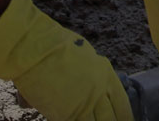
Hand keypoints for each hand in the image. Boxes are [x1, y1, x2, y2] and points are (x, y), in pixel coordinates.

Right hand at [0, 0, 131, 120]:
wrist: (34, 48)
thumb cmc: (53, 45)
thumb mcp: (82, 54)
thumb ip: (88, 71)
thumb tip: (85, 82)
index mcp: (105, 73)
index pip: (122, 103)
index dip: (124, 116)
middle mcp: (99, 90)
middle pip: (112, 118)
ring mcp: (84, 103)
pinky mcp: (66, 113)